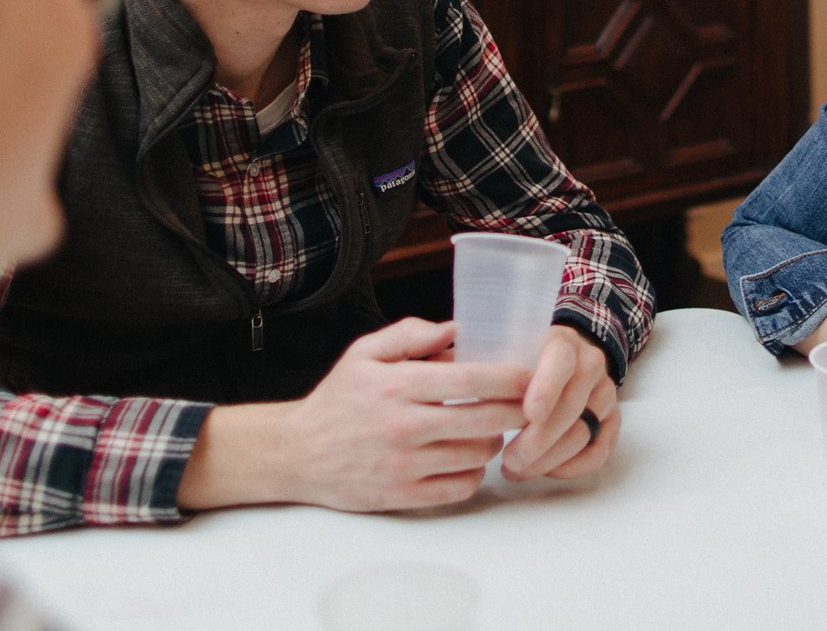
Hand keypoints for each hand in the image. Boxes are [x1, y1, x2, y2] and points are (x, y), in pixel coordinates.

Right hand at [178, 318, 527, 512]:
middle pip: (484, 419)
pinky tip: (466, 457)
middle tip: (527, 403)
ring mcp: (404, 465)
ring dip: (493, 440)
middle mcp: (403, 427)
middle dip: (517, 410)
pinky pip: (461, 487)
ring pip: (477, 454)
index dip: (509, 377)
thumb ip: (410, 335)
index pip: (470, 379)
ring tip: (488, 427)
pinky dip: (473, 472)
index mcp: (396, 386)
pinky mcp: (403, 496)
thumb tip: (457, 329)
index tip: (529, 373)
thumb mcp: (364, 354)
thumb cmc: (337, 400)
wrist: (297, 453)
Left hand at [500, 325, 618, 481]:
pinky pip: (599, 450)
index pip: (560, 364)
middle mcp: (590, 364)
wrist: (565, 352)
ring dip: (548, 459)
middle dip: (538, 441)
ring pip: (583, 434)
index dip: (546, 389)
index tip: (528, 415)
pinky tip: (547, 471)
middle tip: (509, 462)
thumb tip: (465, 389)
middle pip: (570, 408)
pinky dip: (573, 467)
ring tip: (516, 470)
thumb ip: (492, 366)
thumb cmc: (523, 355)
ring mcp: (604, 393)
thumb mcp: (507, 347)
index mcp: (562, 342)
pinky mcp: (611, 418)